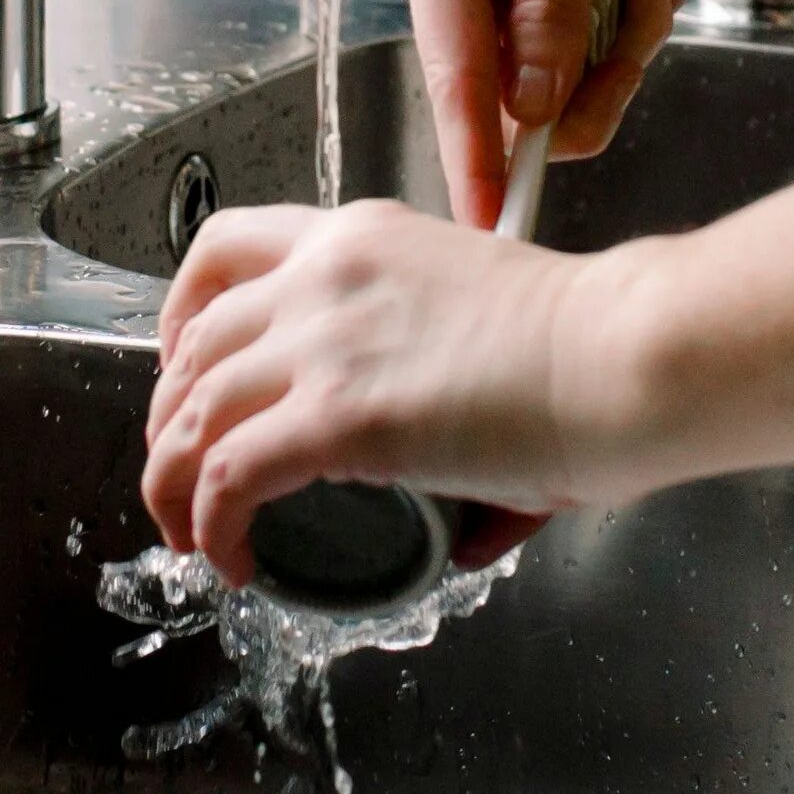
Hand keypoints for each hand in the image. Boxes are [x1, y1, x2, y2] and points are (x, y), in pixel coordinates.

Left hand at [143, 199, 641, 584]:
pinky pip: (228, 475)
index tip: (182, 368)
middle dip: (170, 416)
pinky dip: (211, 523)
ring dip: (174, 480)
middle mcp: (324, 276)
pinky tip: (230, 556)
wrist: (623, 353)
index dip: (180, 316)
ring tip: (190, 530)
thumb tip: (468, 531)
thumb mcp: (485, 324)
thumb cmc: (589, 343)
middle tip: (183, 470)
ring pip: (193, 413)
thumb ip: (446, 392)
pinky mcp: (337, 415)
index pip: (224, 249)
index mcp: (358, 237)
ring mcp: (325, 343)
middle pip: (194, 342)